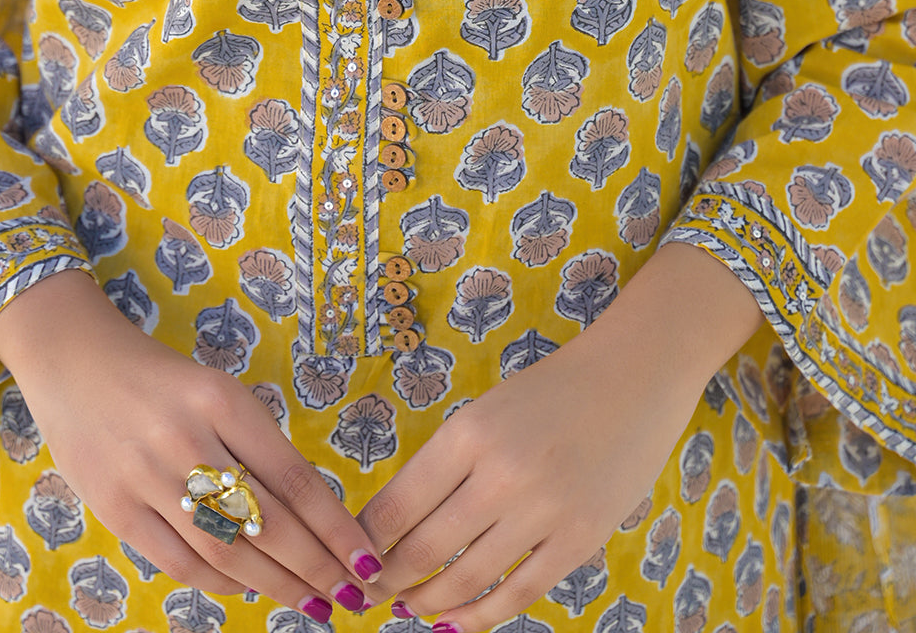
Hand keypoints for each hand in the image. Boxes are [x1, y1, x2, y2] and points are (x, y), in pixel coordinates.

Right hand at [0, 272, 380, 618]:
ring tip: (313, 603)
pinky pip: (180, 563)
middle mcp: (188, 439)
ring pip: (226, 552)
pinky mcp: (115, 508)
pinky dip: (222, 584)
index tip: (367, 560)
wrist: (77, 361)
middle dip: (317, 567)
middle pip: (267, 522)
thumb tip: (312, 517)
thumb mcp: (220, 392)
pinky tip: (251, 590)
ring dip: (276, 586)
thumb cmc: (163, 380)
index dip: (336, 529)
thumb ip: (258, 447)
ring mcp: (147, 477)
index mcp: (224, 401)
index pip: (295, 479)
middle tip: (352, 595)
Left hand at [356, 245, 761, 630]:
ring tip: (410, 607)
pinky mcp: (581, 538)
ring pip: (468, 578)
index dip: (367, 541)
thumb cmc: (551, 391)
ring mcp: (545, 510)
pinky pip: (520, 591)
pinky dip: (481, 614)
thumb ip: (446, 463)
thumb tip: (395, 522)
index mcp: (468, 432)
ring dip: (429, 601)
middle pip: (425, 548)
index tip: (352, 556)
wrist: (634, 376)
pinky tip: (458, 620)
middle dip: (389, 579)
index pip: (398, 504)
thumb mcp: (486, 412)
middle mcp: (501, 473)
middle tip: (371, 591)